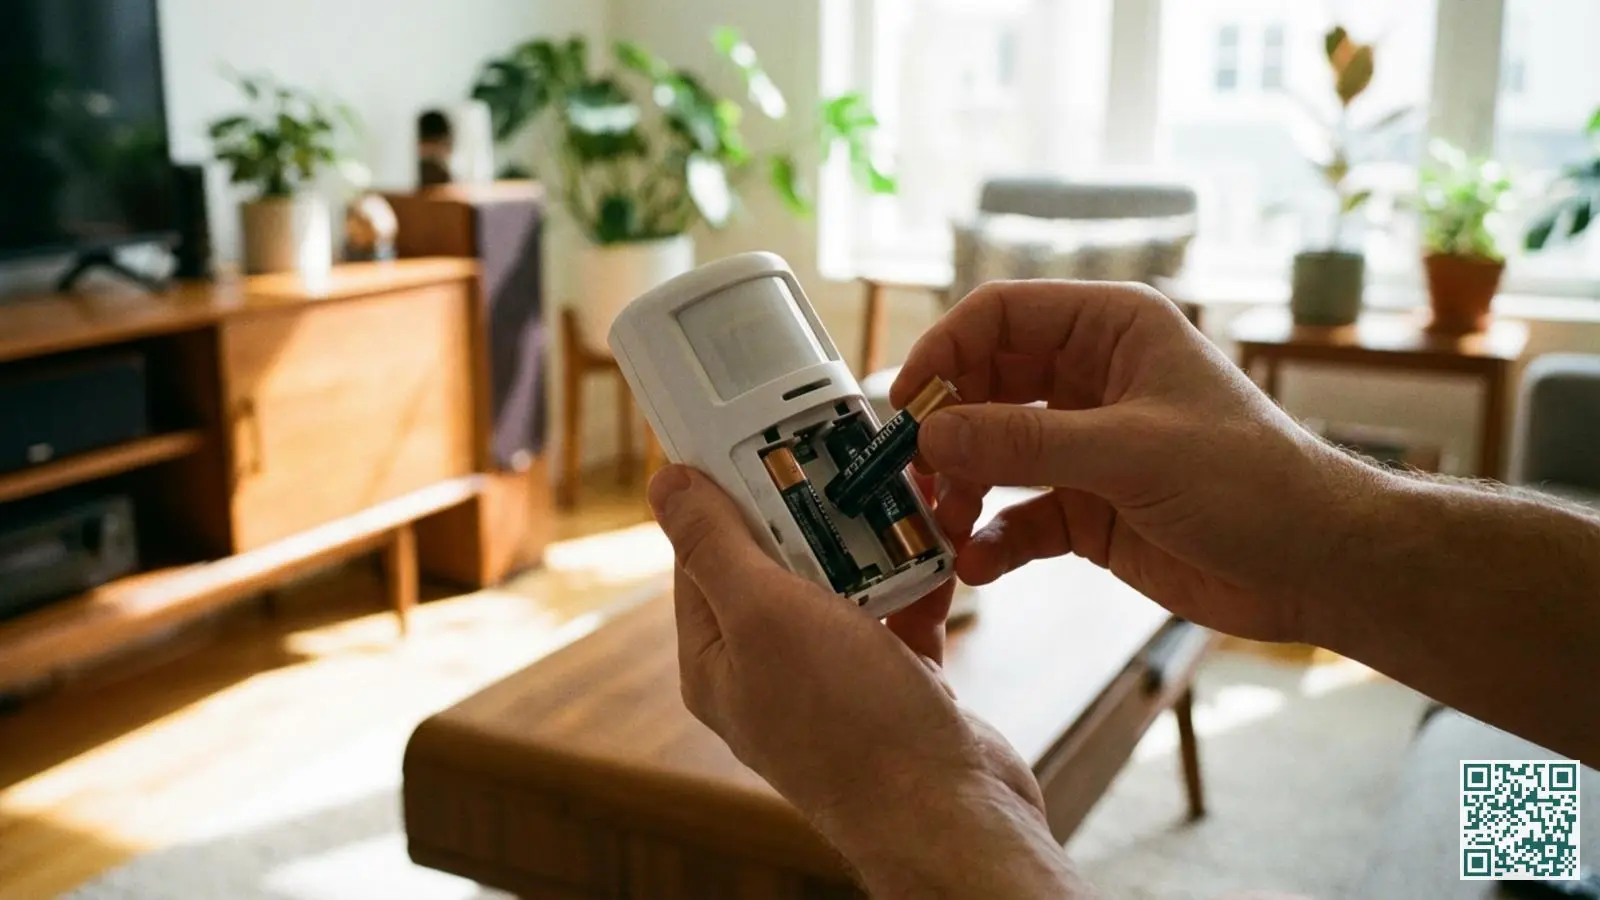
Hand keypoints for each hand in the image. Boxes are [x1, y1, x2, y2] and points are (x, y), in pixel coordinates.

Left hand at [648, 465, 1084, 897]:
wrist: (950, 810)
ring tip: (898, 495)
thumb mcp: (765, 615)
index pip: (701, 557)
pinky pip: (899, 613)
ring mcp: (833, 682)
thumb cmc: (849, 725)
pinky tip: (939, 551)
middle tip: (840, 458)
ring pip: (843, 585)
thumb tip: (664, 484)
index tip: (760, 438)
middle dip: (808, 512)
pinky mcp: (893, 685)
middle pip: (776, 564)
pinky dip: (918, 582)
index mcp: (716, 661)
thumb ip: (716, 546)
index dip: (726, 496)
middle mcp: (767, 672)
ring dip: (871, 542)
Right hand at [892, 280, 1381, 644]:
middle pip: (984, 386)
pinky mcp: (1088, 508)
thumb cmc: (1251, 483)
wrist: (1316, 566)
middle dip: (946, 430)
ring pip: (993, 454)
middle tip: (912, 475)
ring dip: (962, 490)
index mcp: (1112, 329)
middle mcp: (1092, 379)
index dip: (945, 351)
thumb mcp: (1130, 453)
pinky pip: (1018, 516)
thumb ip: (1023, 445)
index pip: (1001, 316)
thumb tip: (931, 438)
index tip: (905, 404)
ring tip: (945, 526)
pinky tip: (980, 563)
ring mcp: (1087, 446)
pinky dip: (993, 539)